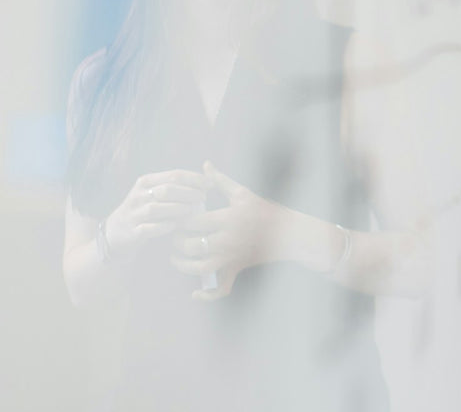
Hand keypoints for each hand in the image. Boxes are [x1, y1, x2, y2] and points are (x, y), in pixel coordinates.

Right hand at [104, 169, 208, 258]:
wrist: (115, 234)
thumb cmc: (144, 211)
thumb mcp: (154, 193)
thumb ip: (175, 185)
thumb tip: (208, 176)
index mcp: (146, 182)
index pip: (174, 175)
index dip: (195, 178)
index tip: (210, 184)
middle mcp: (138, 195)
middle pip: (167, 190)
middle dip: (188, 193)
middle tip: (203, 198)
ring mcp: (133, 214)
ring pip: (156, 209)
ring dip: (177, 209)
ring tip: (192, 211)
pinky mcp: (131, 232)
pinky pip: (148, 229)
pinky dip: (163, 227)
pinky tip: (175, 226)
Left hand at [171, 161, 291, 299]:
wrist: (288, 233)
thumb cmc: (264, 210)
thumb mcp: (242, 193)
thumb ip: (220, 181)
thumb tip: (205, 165)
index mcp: (228, 218)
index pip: (193, 221)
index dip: (179, 220)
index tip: (174, 216)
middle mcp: (228, 239)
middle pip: (192, 246)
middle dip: (177, 242)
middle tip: (173, 236)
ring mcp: (232, 257)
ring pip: (200, 268)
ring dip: (183, 265)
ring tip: (176, 258)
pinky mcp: (236, 268)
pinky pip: (221, 288)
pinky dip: (207, 295)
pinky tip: (194, 293)